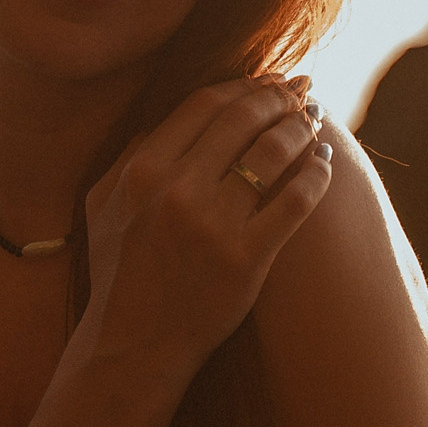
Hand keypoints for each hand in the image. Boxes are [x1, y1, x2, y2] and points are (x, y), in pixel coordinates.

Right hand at [80, 75, 332, 369]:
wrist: (133, 345)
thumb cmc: (119, 273)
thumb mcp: (103, 206)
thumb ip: (129, 156)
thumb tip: (170, 117)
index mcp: (142, 171)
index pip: (205, 104)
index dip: (244, 84)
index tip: (267, 81)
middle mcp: (177, 191)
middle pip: (244, 119)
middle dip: (279, 97)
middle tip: (300, 91)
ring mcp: (214, 224)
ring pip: (275, 151)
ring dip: (302, 126)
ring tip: (314, 121)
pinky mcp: (247, 257)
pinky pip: (296, 199)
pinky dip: (317, 172)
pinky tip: (324, 162)